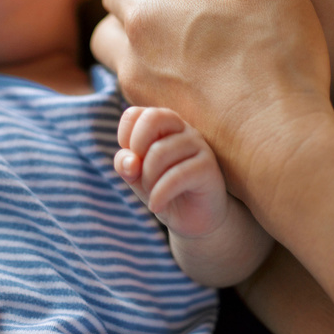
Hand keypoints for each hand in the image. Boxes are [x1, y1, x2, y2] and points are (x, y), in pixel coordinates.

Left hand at [92, 0, 333, 197]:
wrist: (282, 146)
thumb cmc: (273, 54)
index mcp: (145, 16)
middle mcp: (134, 63)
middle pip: (104, 32)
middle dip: (121, 15)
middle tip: (154, 7)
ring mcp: (148, 105)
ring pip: (123, 73)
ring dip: (138, 55)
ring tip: (173, 48)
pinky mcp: (169, 138)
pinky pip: (147, 108)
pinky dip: (159, 92)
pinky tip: (193, 94)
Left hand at [115, 106, 227, 237]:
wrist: (195, 219)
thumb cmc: (164, 191)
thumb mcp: (137, 178)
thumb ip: (126, 165)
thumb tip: (130, 162)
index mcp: (164, 125)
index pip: (135, 114)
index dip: (125, 137)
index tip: (132, 160)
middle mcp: (183, 129)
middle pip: (152, 118)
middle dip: (136, 147)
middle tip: (139, 172)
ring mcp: (199, 145)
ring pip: (159, 152)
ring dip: (147, 179)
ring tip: (152, 194)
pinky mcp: (208, 167)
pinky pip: (176, 176)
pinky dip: (159, 194)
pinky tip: (157, 206)